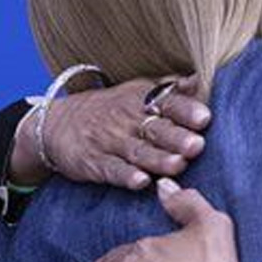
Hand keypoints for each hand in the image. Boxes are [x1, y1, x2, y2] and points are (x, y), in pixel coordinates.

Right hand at [10, 76, 210, 189]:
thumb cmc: (110, 110)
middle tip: (197, 145)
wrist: (56, 124)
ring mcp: (110, 142)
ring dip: (159, 159)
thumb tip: (201, 80)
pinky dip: (126, 176)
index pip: (166, 103)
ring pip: (138, 151)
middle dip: (177, 137)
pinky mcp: (95, 163)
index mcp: (141, 100)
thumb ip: (171, 90)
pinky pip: (112, 170)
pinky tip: (141, 182)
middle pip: (156, 129)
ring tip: (178, 165)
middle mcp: (127, 120)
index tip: (204, 117)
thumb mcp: (137, 92)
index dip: (185, 110)